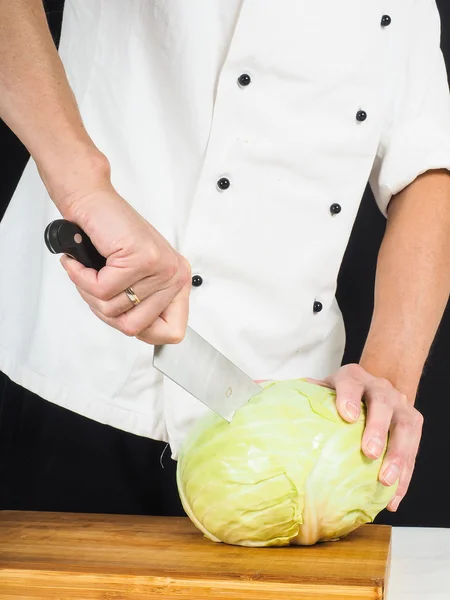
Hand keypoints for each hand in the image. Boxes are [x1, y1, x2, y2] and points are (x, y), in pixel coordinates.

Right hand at [59, 185, 190, 344]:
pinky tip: (80, 263)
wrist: (92, 203)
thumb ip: (141, 306)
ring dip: (89, 293)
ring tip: (88, 271)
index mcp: (178, 282)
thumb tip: (142, 334)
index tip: (124, 316)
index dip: (145, 333)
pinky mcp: (140, 258)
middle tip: (95, 287)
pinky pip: (101, 290)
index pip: (173, 332)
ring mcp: (160, 267)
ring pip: (114, 310)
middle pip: (135, 327)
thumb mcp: (133, 278)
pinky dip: (81, 278)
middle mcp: (175, 275)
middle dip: (105, 312)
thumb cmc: (110, 237)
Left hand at [308, 364, 422, 511]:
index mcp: (353, 377)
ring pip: (405, 428)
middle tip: (368, 452)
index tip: (345, 415)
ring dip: (398, 455)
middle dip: (377, 428)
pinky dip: (405, 475)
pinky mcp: (414, 424)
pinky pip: (414, 451)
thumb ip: (295, 391)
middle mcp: (380, 389)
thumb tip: (254, 386)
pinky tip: (393, 498)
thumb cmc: (340, 393)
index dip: (349, 396)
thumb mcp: (321, 387)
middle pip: (383, 405)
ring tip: (385, 480)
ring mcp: (400, 406)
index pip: (351, 382)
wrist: (376, 386)